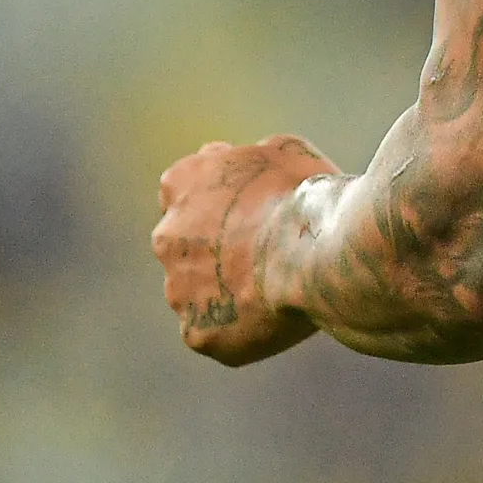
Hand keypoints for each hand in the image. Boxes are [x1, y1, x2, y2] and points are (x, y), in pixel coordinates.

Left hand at [153, 133, 339, 365]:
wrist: (314, 257)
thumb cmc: (305, 197)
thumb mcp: (287, 150)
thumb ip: (254, 158)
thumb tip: (251, 163)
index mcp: (182, 182)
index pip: (187, 186)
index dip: (222, 197)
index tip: (253, 204)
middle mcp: (167, 236)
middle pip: (190, 244)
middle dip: (220, 247)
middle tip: (269, 249)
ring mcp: (178, 290)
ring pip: (201, 291)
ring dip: (230, 288)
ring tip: (280, 285)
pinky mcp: (199, 333)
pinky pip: (219, 332)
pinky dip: (242, 326)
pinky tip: (278, 313)